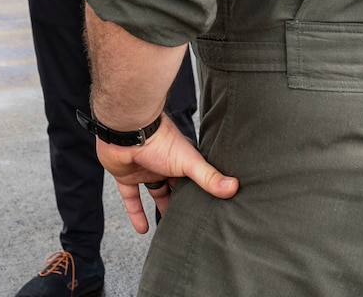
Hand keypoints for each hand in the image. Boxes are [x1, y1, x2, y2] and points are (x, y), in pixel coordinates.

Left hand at [95, 118, 237, 232]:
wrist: (126, 131)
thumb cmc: (160, 140)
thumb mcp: (189, 162)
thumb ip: (209, 177)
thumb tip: (235, 188)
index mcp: (181, 159)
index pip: (195, 179)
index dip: (202, 193)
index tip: (211, 210)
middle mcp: (164, 164)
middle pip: (175, 187)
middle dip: (182, 202)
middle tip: (191, 223)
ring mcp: (145, 170)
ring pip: (155, 192)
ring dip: (161, 208)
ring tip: (170, 229)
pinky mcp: (127, 176)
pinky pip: (131, 197)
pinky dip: (136, 213)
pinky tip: (143, 229)